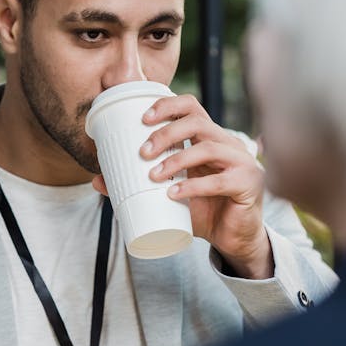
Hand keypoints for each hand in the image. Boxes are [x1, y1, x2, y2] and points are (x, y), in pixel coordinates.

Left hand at [95, 94, 273, 278]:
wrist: (234, 238)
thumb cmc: (203, 211)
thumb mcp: (168, 195)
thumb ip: (138, 186)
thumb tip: (97, 181)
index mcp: (209, 138)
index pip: (191, 107)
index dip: (167, 106)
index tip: (142, 119)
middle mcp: (227, 144)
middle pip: (197, 122)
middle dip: (166, 133)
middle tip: (142, 153)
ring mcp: (242, 162)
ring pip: (207, 148)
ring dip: (176, 159)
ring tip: (153, 175)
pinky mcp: (249, 184)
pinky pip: (220, 181)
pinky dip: (193, 187)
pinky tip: (174, 194)